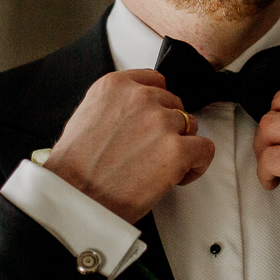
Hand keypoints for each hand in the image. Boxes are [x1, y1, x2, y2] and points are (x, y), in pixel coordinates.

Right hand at [44, 70, 214, 222]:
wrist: (75, 198)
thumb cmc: (75, 168)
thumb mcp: (87, 117)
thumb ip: (115, 106)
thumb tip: (135, 114)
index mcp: (115, 85)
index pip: (155, 81)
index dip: (158, 105)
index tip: (153, 121)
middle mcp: (140, 97)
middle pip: (174, 104)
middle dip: (168, 127)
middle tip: (151, 152)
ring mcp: (160, 122)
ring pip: (191, 125)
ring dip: (181, 146)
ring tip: (160, 167)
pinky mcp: (177, 149)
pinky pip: (205, 149)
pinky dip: (196, 165)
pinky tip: (177, 177)